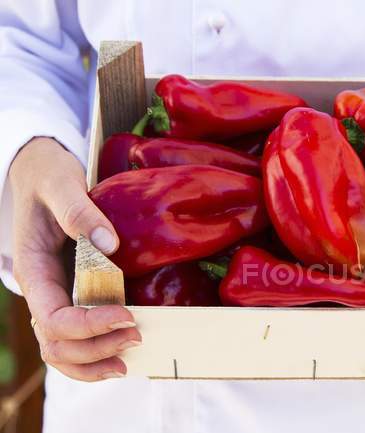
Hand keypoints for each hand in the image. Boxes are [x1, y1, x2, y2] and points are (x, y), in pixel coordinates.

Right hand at [10, 137, 139, 380]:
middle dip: (95, 348)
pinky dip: (93, 353)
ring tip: (128, 358)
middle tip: (136, 336)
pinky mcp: (73, 294)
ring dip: (93, 361)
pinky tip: (119, 354)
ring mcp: (56, 295)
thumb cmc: (48, 176)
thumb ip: (79, 210)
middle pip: (55, 343)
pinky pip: (75, 337)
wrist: (42, 174)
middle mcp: (42, 290)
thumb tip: (109, 243)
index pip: (52, 316)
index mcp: (33, 268)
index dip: (87, 325)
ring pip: (61, 349)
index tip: (125, 315)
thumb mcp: (60, 183)